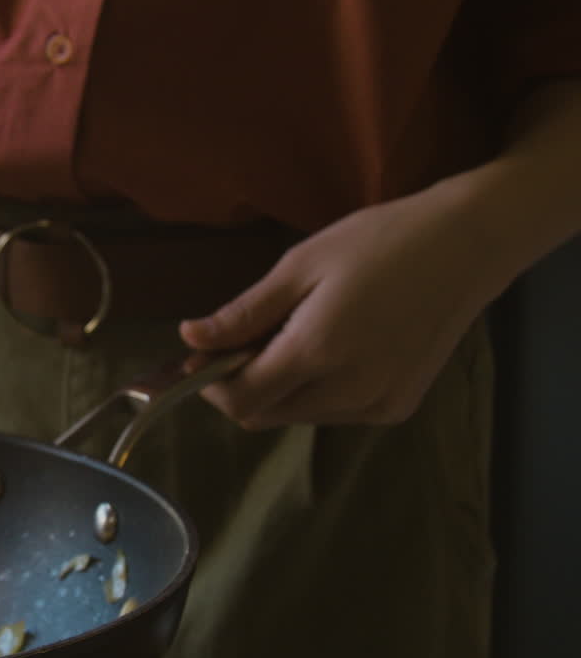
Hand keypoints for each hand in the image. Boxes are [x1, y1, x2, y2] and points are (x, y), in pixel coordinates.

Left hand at [178, 184, 498, 428]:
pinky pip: (333, 412)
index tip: (200, 353)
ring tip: (290, 334)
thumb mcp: (300, 266)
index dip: (209, 383)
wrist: (467, 246)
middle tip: (243, 338)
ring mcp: (376, 406)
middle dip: (240, 385)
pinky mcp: (397, 408)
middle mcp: (348, 392)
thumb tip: (190, 339)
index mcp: (318, 352)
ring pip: (297, 416)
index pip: (240, 399)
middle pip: (264, 414)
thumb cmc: (378, 242)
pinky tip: (328, 348)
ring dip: (276, 388)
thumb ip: (243, 312)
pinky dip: (313, 390)